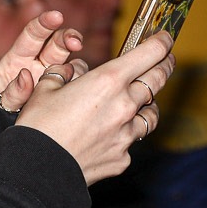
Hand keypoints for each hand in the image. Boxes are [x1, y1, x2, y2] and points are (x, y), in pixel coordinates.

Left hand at [0, 10, 85, 112]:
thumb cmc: (4, 107)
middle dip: (67, 37)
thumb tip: (25, 77)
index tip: (57, 16)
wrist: (13, 124)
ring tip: (78, 72)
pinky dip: (82, 79)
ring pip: (70, 58)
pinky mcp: (66, 85)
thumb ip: (12, 92)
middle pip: (56, 41)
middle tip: (76, 42)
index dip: (44, 23)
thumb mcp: (3, 100)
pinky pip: (77, 78)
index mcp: (19, 57)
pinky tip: (84, 84)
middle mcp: (39, 61)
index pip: (32, 33)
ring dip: (77, 62)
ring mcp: (54, 72)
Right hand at [15, 31, 174, 184]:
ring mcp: (126, 134)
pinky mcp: (122, 157)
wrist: (39, 170)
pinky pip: (131, 140)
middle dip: (165, 66)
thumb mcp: (45, 88)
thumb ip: (63, 74)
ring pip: (151, 114)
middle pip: (157, 80)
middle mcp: (124, 105)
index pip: (148, 54)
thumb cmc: (39, 125)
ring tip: (143, 100)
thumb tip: (72, 70)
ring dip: (149, 103)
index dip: (161, 42)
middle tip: (167, 60)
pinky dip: (125, 133)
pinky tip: (111, 133)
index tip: (165, 37)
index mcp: (107, 81)